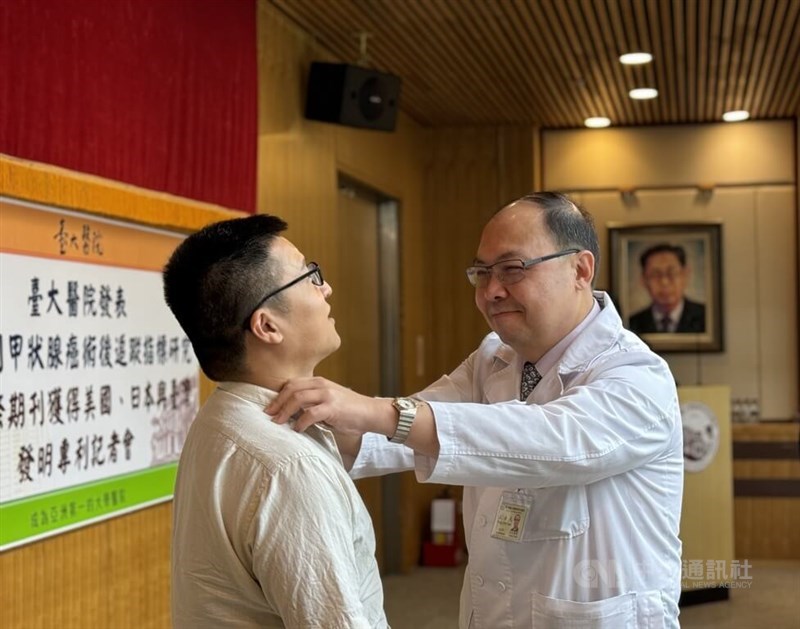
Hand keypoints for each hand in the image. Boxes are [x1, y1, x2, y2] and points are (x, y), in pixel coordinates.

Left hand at [267, 377, 394, 436]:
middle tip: (268, 415)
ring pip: (298, 398)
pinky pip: (310, 414)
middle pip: (291, 389)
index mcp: (319, 382)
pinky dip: (300, 422)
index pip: (292, 384)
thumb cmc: (349, 411)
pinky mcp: (332, 407)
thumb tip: (291, 413)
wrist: (370, 413)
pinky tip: (297, 429)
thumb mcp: (328, 401)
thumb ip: (312, 403)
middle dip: (277, 403)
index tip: (270, 407)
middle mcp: (322, 385)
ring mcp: (327, 395)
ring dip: (285, 412)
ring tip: (278, 422)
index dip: (278, 395)